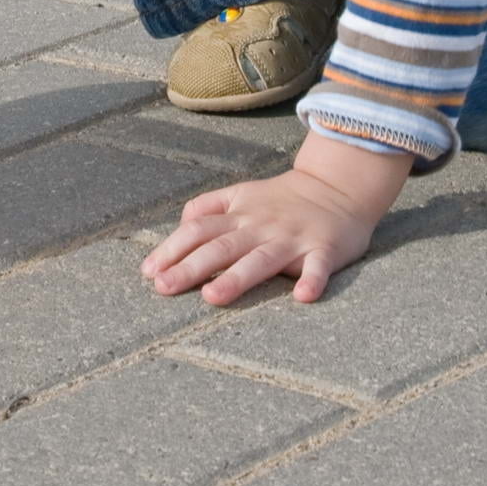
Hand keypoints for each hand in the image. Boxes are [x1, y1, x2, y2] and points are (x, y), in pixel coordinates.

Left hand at [140, 135, 412, 305]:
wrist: (338, 187)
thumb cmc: (282, 199)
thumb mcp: (241, 195)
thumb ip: (209, 207)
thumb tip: (180, 226)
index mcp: (239, 213)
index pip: (198, 230)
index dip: (172, 249)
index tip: (149, 272)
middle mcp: (261, 225)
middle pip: (221, 246)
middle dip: (190, 267)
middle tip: (164, 288)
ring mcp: (292, 237)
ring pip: (261, 259)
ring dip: (236, 278)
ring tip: (213, 297)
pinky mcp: (325, 249)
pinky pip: (319, 266)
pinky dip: (312, 280)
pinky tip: (303, 296)